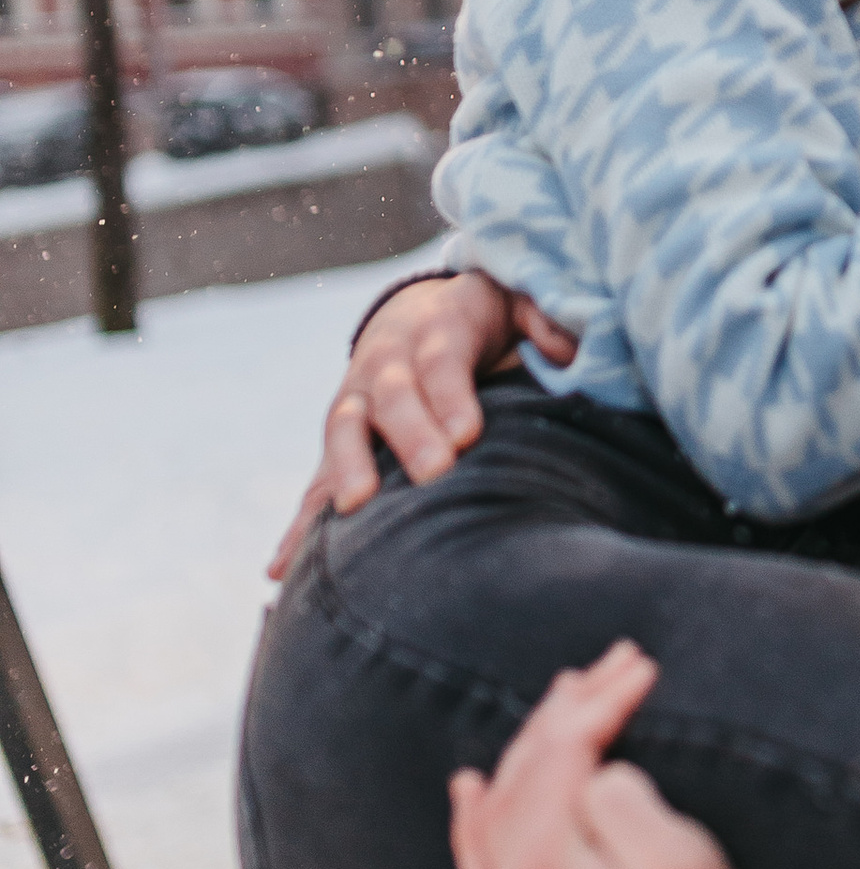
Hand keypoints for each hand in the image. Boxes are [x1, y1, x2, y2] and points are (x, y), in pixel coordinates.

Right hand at [268, 271, 577, 577]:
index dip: (450, 394)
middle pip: (392, 396)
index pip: (442, 360)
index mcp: (435, 329)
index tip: (468, 434)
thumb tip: (566, 345)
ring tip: (353, 510)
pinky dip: (299, 522)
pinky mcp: (342, 443)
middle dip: (409, 434)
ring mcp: (356, 402)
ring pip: (343, 431)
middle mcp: (387, 363)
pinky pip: (316, 480)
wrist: (414, 314)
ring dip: (345, 469)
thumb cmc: (481, 319)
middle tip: (433, 474)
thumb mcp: (514, 299)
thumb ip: (541, 315)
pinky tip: (284, 569)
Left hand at [449, 643, 781, 868]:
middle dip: (567, 712)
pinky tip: (471, 787)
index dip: (600, 705)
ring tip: (566, 694)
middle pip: (521, 781)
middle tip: (620, 663)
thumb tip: (594, 775)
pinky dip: (475, 822)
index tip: (645, 668)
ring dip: (530, 752)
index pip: (559, 758)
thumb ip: (628, 808)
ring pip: (495, 819)